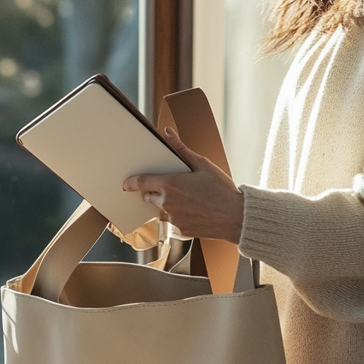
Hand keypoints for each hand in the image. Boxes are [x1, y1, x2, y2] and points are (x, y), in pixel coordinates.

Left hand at [123, 127, 243, 242]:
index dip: (131, 183)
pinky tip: (194, 210)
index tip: (126, 183)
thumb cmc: (222, 190)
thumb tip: (168, 133)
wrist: (236, 216)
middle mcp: (168, 203)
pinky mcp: (181, 230)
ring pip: (161, 210)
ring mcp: (174, 218)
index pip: (141, 183)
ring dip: (167, 205)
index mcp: (170, 184)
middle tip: (170, 187)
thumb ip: (181, 149)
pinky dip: (179, 215)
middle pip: (148, 197)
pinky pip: (173, 221)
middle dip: (153, 192)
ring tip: (187, 199)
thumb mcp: (202, 164)